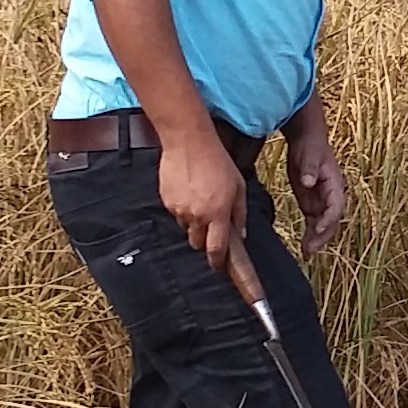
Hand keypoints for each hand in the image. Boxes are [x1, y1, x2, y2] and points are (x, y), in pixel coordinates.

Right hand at [156, 123, 248, 273]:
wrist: (188, 143)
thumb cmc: (217, 162)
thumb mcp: (238, 186)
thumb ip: (240, 213)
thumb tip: (241, 233)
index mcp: (218, 214)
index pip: (216, 249)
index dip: (216, 260)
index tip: (217, 265)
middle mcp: (198, 216)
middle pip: (197, 243)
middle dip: (204, 240)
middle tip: (210, 226)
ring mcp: (179, 209)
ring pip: (186, 228)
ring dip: (193, 223)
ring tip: (199, 201)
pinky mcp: (167, 201)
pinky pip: (176, 213)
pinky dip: (182, 208)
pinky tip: (188, 191)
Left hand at [288, 125, 346, 256]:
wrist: (307, 141)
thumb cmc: (311, 146)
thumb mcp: (309, 154)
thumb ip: (309, 168)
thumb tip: (308, 182)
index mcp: (335, 184)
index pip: (336, 206)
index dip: (329, 219)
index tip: (319, 227)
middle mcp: (332, 196)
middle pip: (332, 221)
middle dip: (323, 236)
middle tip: (310, 249)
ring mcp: (322, 202)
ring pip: (324, 226)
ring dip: (316, 240)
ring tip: (306, 254)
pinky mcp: (312, 205)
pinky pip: (314, 224)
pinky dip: (310, 236)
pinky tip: (304, 249)